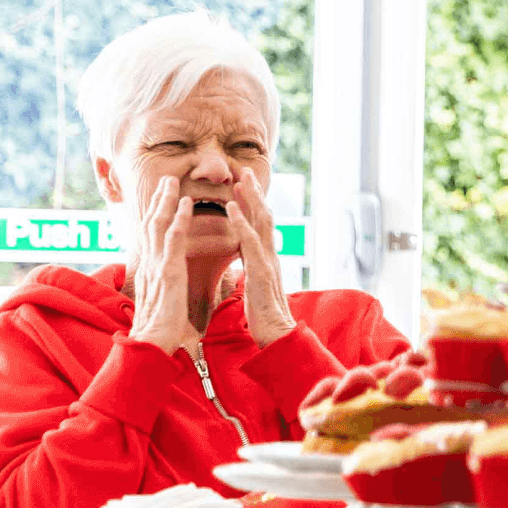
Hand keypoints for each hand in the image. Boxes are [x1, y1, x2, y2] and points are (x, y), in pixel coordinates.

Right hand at [129, 178, 195, 353]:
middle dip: (159, 201)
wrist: (154, 345)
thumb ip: (164, 290)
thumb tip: (166, 286)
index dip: (157, 217)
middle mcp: (151, 264)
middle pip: (153, 225)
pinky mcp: (168, 272)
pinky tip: (186, 203)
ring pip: (160, 225)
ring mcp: (158, 266)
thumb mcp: (163, 302)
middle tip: (167, 180)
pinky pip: (174, 239)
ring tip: (173, 182)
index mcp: (152, 271)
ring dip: (166, 201)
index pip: (153, 238)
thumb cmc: (162, 329)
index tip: (163, 200)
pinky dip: (178, 218)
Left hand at [226, 168, 295, 347]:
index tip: (242, 185)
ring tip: (240, 178)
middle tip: (244, 170)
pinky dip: (240, 222)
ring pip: (261, 222)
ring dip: (250, 198)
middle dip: (254, 192)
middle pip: (264, 216)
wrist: (277, 337)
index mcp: (265, 260)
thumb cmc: (264, 318)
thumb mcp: (255, 289)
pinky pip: (249, 242)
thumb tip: (246, 263)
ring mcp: (268, 262)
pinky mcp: (261, 272)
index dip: (251, 205)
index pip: (259, 226)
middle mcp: (270, 256)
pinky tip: (230, 207)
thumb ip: (251, 272)